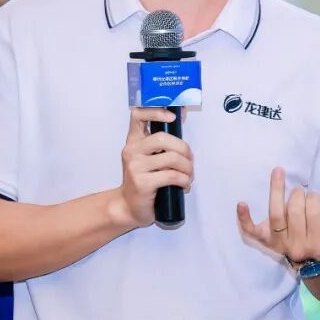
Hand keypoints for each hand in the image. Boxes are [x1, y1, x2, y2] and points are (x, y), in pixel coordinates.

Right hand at [115, 107, 192, 227]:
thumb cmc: (144, 180)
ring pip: (172, 158)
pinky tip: (184, 186)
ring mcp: (135, 167)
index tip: (173, 118)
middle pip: (163, 138)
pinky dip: (184, 181)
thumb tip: (180, 116)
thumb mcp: (149, 157)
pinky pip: (172, 176)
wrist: (129, 207)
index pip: (138, 115)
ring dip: (188, 168)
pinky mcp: (142, 183)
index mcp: (133, 140)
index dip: (156, 111)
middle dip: (184, 149)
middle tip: (190, 160)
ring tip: (189, 176)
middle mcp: (132, 150)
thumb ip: (161, 143)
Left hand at [237, 167, 319, 263]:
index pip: (314, 213)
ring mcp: (278, 243)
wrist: (309, 259)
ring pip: (276, 215)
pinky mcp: (263, 240)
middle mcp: (297, 246)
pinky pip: (251, 231)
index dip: (313, 198)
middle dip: (297, 194)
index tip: (312, 196)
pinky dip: (245, 218)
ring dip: (278, 191)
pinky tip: (242, 204)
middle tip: (298, 190)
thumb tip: (309, 196)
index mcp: (318, 243)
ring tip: (281, 179)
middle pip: (295, 212)